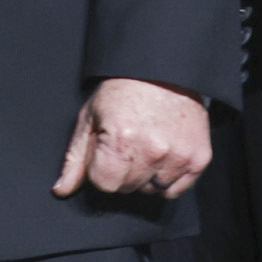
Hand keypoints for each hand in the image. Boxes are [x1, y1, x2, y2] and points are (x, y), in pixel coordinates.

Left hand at [52, 76, 208, 200]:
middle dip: (122, 172)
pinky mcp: (199, 158)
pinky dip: (167, 179)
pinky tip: (162, 155)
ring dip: (145, 176)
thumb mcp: (90, 117)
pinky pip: (176, 190)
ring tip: (146, 146)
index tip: (107, 150)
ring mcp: (179, 155)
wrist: (163, 70)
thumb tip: (62, 190)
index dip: (101, 169)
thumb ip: (75, 157)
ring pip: (152, 191)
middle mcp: (153, 150)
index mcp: (122, 139)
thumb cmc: (122, 91)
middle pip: (127, 188)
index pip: (104, 184)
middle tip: (127, 145)